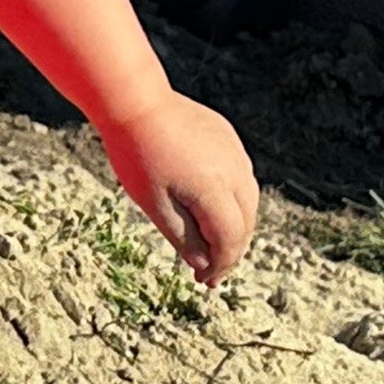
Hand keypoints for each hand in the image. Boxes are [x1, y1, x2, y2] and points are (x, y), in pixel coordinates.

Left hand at [100, 91, 258, 288]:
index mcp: (216, 191)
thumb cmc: (137, 155)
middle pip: (245, 222)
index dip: (221, 265)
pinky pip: (240, 177)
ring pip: (247, 200)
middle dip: (230, 251)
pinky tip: (212, 209)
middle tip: (209, 273)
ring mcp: (234, 152)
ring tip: (213, 246)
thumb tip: (204, 264)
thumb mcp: (154, 204)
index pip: (231, 239)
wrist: (135, 102)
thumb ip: (183, 237)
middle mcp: (235, 171)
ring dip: (235, 226)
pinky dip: (232, 200)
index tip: (205, 281)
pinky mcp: (227, 138)